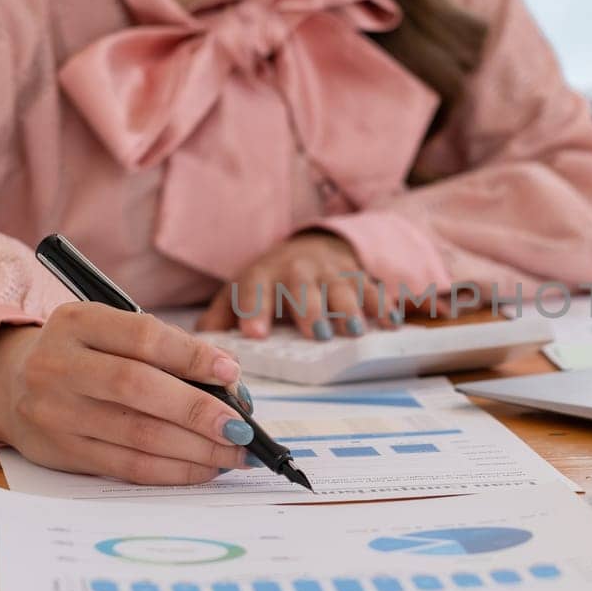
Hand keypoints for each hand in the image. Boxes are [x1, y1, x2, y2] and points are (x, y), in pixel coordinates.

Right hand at [0, 303, 255, 484]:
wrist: (10, 383)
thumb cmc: (83, 354)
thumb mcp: (110, 332)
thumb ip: (163, 348)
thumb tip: (228, 380)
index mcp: (78, 322)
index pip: (143, 337)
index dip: (192, 356)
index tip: (232, 373)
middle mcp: (59, 365)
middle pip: (137, 388)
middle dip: (198, 411)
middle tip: (240, 427)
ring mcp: (55, 411)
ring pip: (136, 435)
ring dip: (195, 448)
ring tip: (233, 452)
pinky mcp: (61, 451)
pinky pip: (125, 467)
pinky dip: (172, 470)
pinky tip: (203, 468)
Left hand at [197, 232, 400, 339]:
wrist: (312, 247)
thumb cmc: (271, 281)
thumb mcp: (240, 291)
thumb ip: (220, 316)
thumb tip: (201, 343)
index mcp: (263, 275)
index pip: (254, 288)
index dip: (254, 309)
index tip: (255, 334)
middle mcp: (299, 270)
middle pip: (304, 285)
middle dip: (310, 307)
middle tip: (315, 332)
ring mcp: (332, 272)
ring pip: (342, 287)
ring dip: (350, 308)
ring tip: (354, 330)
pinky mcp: (359, 278)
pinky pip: (374, 289)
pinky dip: (384, 305)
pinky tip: (390, 324)